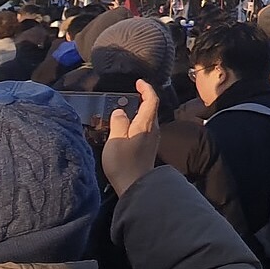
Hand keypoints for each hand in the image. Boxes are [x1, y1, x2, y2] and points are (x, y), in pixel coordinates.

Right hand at [101, 80, 161, 197]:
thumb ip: (118, 122)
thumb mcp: (116, 140)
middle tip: (130, 94)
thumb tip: (120, 111)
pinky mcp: (149, 148)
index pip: (152, 100)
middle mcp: (154, 130)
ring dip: (139, 111)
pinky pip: (145, 129)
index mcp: (146, 124)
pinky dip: (138, 122)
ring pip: (148, 119)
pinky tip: (127, 126)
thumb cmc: (124, 163)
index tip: (138, 82)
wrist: (136, 186)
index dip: (146, 89)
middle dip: (143, 99)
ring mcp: (153, 140)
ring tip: (125, 109)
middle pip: (151, 109)